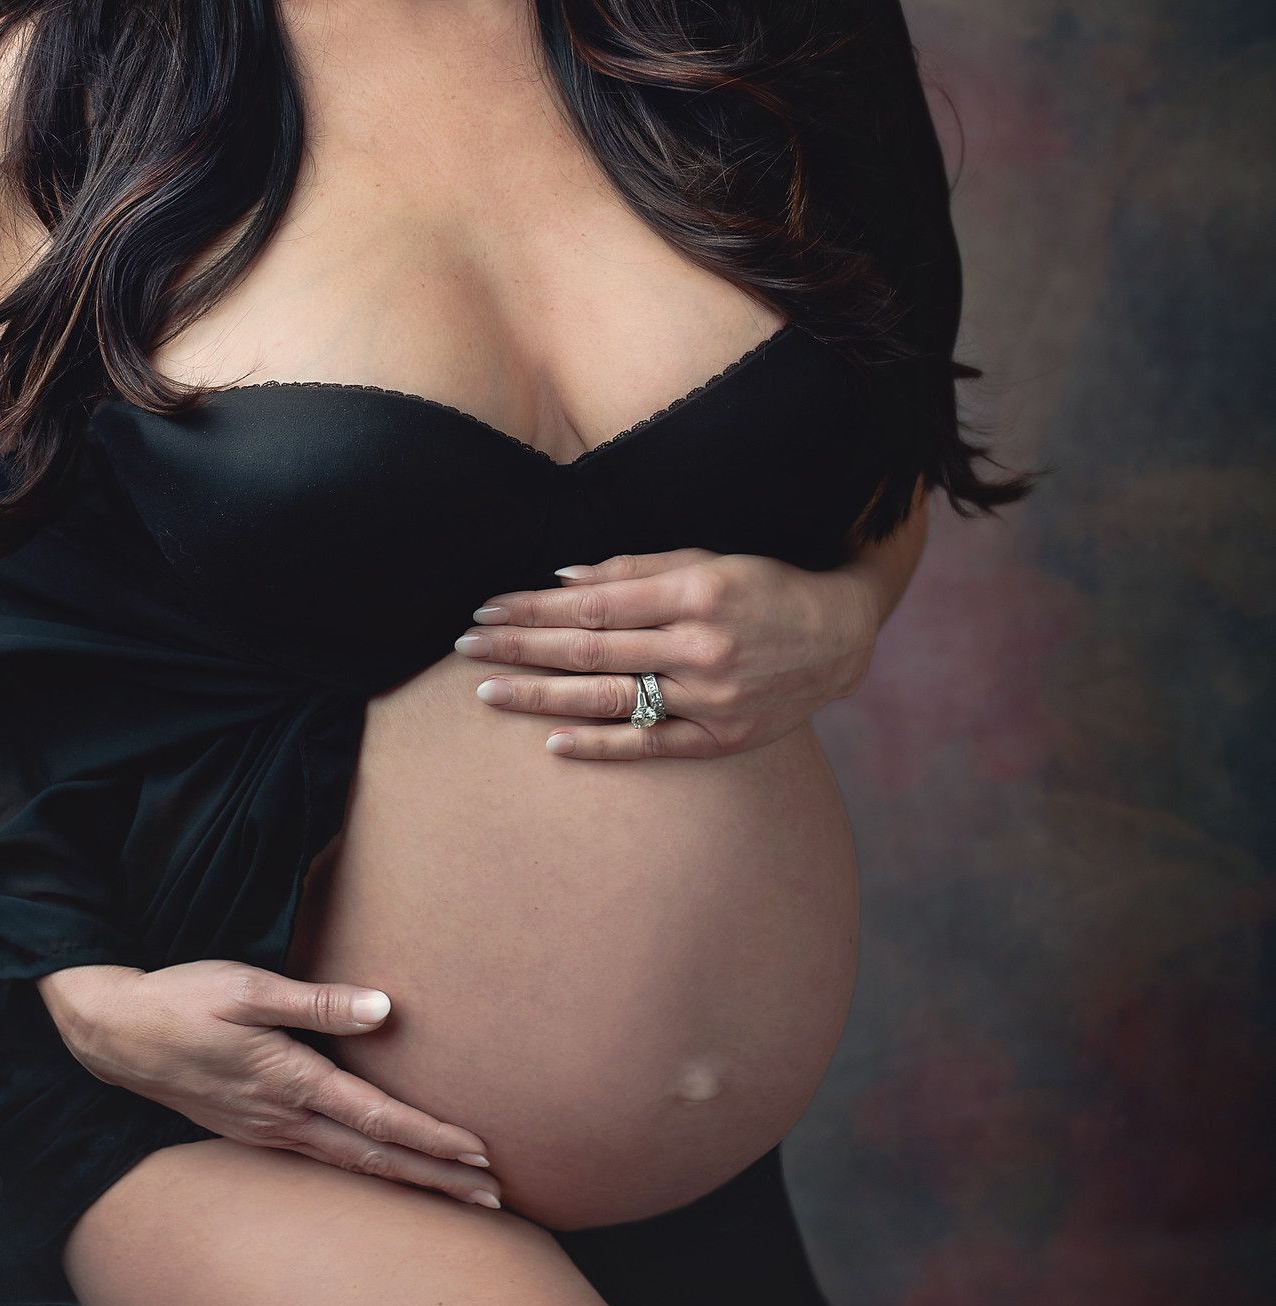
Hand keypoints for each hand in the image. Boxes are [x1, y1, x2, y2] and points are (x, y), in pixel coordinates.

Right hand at [36, 959, 502, 1208]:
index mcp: (291, 1081)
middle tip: (495, 1199)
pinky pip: (323, 1161)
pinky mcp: (254, 1131)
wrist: (116, 1035)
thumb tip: (384, 1009)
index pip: (378, 1120)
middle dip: (437, 1179)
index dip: (432, 1139)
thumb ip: (318, 1002)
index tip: (481, 1154)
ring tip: (456, 1193)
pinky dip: (366, 1172)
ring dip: (407, 1181)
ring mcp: (268, 1132)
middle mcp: (285, 1120)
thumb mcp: (248, 987)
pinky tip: (382, 1172)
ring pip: (351, 1165)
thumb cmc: (184, 1000)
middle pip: (375, 1158)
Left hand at [451, 545, 880, 760]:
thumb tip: (561, 580)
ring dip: (541, 696)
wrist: (839, 636)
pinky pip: (649, 745)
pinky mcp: (721, 737)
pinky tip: (552, 741)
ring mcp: (710, 697)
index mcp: (693, 593)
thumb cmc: (763, 586)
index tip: (488, 608)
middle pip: (589, 650)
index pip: (591, 604)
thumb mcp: (705, 560)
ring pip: (609, 699)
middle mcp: (700, 647)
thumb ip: (635, 571)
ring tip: (489, 692)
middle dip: (521, 647)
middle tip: (466, 647)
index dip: (533, 606)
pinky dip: (600, 745)